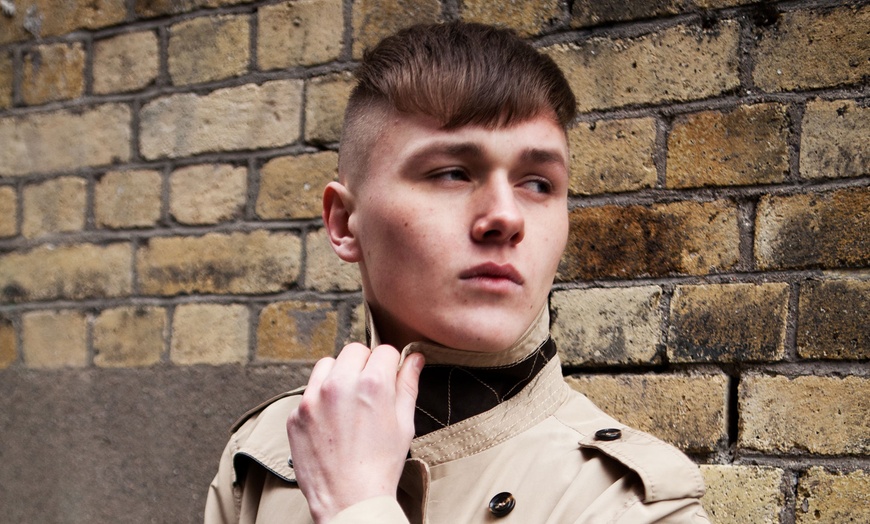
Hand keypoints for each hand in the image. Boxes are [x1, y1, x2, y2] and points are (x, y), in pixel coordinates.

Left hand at [286, 343, 424, 522]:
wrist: (349, 500)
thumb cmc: (381, 465)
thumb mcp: (404, 423)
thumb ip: (408, 385)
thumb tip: (414, 359)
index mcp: (372, 383)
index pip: (384, 350)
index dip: (391, 364)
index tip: (390, 376)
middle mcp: (339, 384)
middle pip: (354, 350)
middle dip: (365, 364)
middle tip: (369, 389)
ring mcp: (313, 398)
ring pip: (327, 364)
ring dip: (339, 374)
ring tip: (348, 401)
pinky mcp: (296, 414)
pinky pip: (309, 391)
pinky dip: (320, 398)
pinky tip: (331, 421)